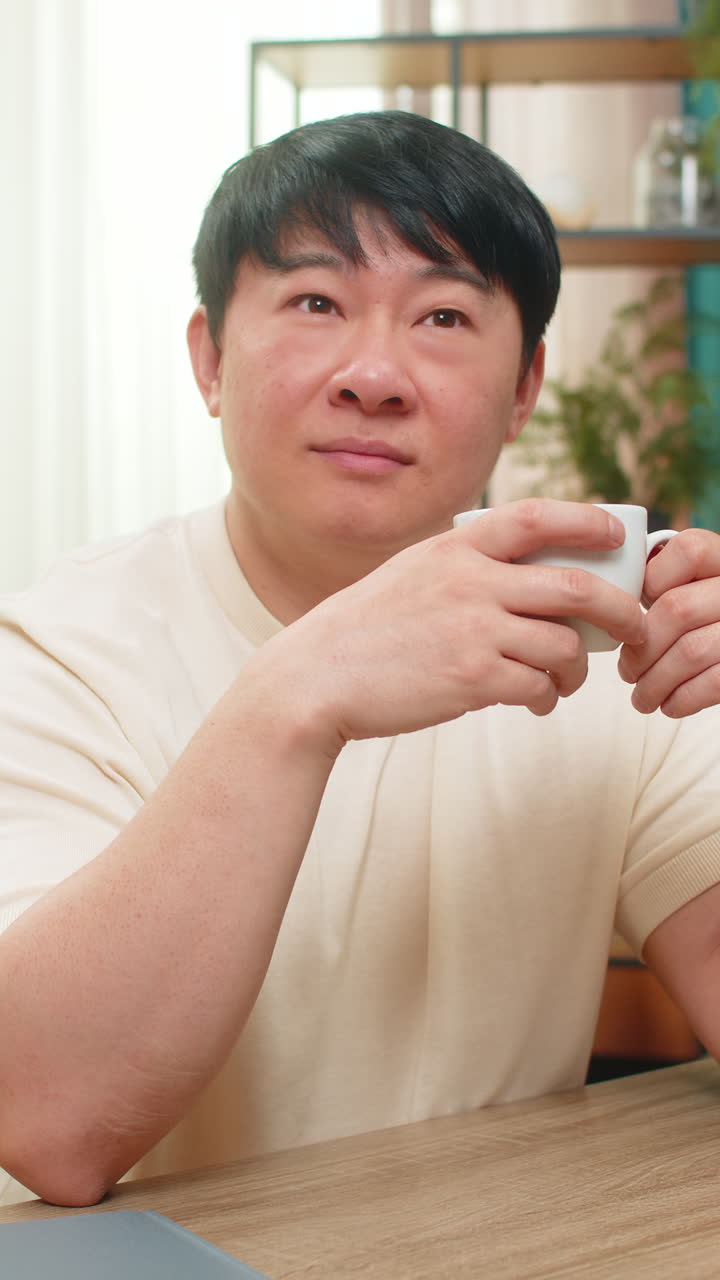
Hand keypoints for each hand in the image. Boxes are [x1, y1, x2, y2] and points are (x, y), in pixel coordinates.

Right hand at [265, 499, 646, 748]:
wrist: (316, 678)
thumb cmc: (364, 630)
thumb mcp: (412, 574)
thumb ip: (465, 569)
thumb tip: (529, 585)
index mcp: (455, 548)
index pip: (537, 518)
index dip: (587, 522)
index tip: (615, 534)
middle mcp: (471, 582)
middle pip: (578, 588)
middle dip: (622, 610)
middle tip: (635, 627)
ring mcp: (473, 630)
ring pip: (564, 646)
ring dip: (577, 669)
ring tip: (565, 681)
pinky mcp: (472, 679)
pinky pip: (538, 687)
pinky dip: (547, 698)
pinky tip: (536, 702)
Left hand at [618, 528, 719, 716]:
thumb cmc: (703, 618)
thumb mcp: (692, 585)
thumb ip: (663, 578)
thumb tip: (608, 596)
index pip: (688, 552)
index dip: (651, 583)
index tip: (633, 611)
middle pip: (678, 609)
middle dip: (641, 649)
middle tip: (626, 671)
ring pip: (691, 652)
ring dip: (656, 682)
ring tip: (642, 696)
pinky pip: (713, 683)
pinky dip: (683, 699)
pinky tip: (670, 704)